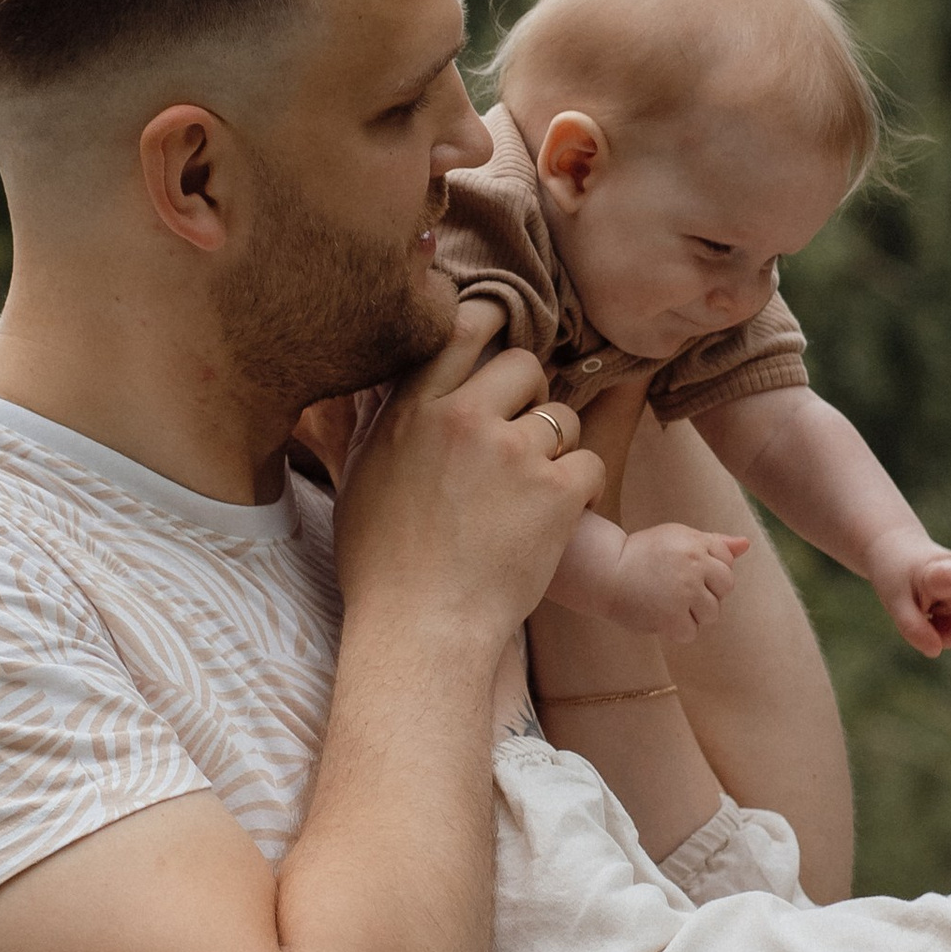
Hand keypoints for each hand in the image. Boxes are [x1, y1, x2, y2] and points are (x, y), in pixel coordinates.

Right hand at [332, 305, 600, 647]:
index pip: (464, 327)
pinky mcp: (556, 493)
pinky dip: (579, 490)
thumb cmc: (381, 564)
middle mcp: (464, 419)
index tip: (503, 334)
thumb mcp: (360, 476)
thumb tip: (386, 385)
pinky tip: (555, 518)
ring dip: (557, 447)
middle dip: (531, 395)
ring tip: (533, 489)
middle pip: (525, 366)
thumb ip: (380, 422)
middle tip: (520, 436)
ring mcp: (514, 454)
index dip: (494, 322)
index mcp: (414, 409)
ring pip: (563, 416)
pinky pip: (590, 464)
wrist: (420, 628)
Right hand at [607, 521, 750, 645]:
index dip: (708, 569)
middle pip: (725, 588)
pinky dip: (677, 629)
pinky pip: (691, 632)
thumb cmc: (643, 553)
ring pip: (711, 613)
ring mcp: (684, 593)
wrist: (606, 571)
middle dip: (707, 591)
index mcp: (697, 544)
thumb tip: (746, 544)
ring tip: (668, 602)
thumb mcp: (679, 537)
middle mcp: (694, 566)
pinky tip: (661, 615)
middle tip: (677, 587)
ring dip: (693, 613)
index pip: (727, 562)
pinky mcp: (671, 617)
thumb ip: (714, 543)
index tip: (684, 568)